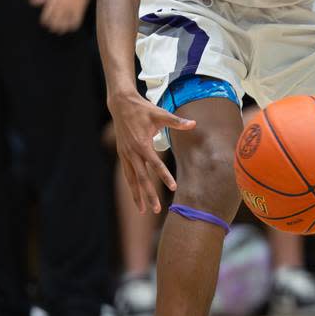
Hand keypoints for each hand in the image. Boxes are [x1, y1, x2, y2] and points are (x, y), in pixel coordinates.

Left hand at [29, 0, 91, 33]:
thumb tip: (31, 1)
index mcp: (53, 0)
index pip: (47, 15)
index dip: (45, 21)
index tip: (44, 24)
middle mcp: (62, 4)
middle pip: (55, 20)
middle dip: (52, 26)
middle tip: (52, 28)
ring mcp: (71, 6)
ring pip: (65, 22)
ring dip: (62, 28)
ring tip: (60, 30)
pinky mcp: (80, 8)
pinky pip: (76, 20)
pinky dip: (73, 26)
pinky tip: (71, 28)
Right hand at [108, 90, 195, 214]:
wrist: (121, 105)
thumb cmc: (142, 109)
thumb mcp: (160, 113)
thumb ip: (176, 121)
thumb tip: (193, 123)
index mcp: (142, 144)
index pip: (155, 164)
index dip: (164, 176)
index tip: (173, 187)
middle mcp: (132, 152)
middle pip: (142, 178)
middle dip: (149, 195)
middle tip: (157, 210)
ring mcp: (125, 155)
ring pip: (132, 180)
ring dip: (138, 195)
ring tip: (144, 211)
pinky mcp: (123, 155)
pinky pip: (128, 174)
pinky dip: (132, 186)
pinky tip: (136, 196)